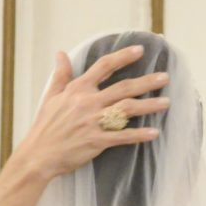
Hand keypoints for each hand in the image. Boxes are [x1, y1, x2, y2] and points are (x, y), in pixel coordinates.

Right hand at [16, 45, 170, 178]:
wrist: (39, 155)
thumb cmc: (45, 126)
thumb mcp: (51, 96)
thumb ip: (61, 74)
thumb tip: (60, 53)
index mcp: (78, 89)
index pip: (104, 67)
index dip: (123, 57)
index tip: (140, 50)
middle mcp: (88, 102)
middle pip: (123, 87)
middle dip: (146, 81)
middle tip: (165, 77)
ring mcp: (93, 121)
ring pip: (127, 109)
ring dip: (149, 106)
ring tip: (167, 102)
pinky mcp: (97, 141)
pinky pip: (123, 136)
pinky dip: (140, 135)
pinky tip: (155, 133)